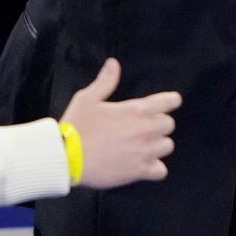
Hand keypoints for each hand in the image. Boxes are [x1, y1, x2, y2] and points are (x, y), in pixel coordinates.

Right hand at [57, 58, 179, 190]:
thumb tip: (113, 63)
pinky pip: (160, 171)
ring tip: (142, 148)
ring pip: (167, 146)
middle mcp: (146, 129)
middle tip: (142, 129)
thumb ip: (105, 81)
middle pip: (170, 125)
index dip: (169, 102)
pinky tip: (143, 167)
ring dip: (157, 146)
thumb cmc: (76, 127)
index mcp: (138, 109)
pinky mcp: (138, 171)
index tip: (163, 106)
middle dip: (159, 126)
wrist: (64, 157)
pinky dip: (155, 169)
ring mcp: (144, 151)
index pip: (171, 101)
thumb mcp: (88, 98)